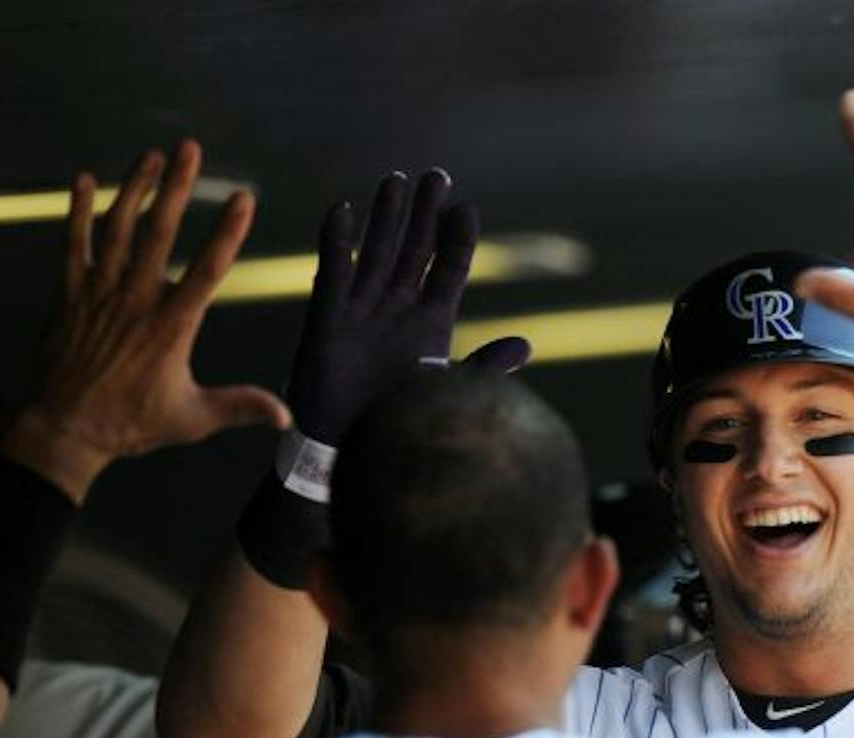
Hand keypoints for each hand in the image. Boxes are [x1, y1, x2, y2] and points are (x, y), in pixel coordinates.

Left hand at [3, 140, 288, 500]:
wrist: (67, 428)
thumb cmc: (134, 423)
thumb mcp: (194, 419)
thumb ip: (241, 407)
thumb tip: (287, 416)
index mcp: (172, 326)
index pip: (208, 270)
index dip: (228, 231)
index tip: (244, 198)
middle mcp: (136, 301)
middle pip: (159, 233)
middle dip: (176, 187)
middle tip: (188, 148)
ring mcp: (99, 294)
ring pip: (117, 229)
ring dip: (133, 188)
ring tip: (150, 154)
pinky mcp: (71, 295)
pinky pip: (73, 244)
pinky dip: (77, 211)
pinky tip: (83, 180)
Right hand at [285, 169, 529, 445]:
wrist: (353, 446)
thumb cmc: (403, 419)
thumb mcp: (446, 390)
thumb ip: (484, 367)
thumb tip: (525, 346)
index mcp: (433, 320)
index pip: (450, 269)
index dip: (457, 239)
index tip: (466, 209)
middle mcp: (399, 307)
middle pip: (415, 250)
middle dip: (425, 214)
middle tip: (436, 176)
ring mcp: (363, 309)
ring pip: (377, 252)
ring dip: (386, 218)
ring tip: (396, 180)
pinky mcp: (327, 319)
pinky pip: (332, 274)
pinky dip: (336, 243)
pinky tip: (342, 210)